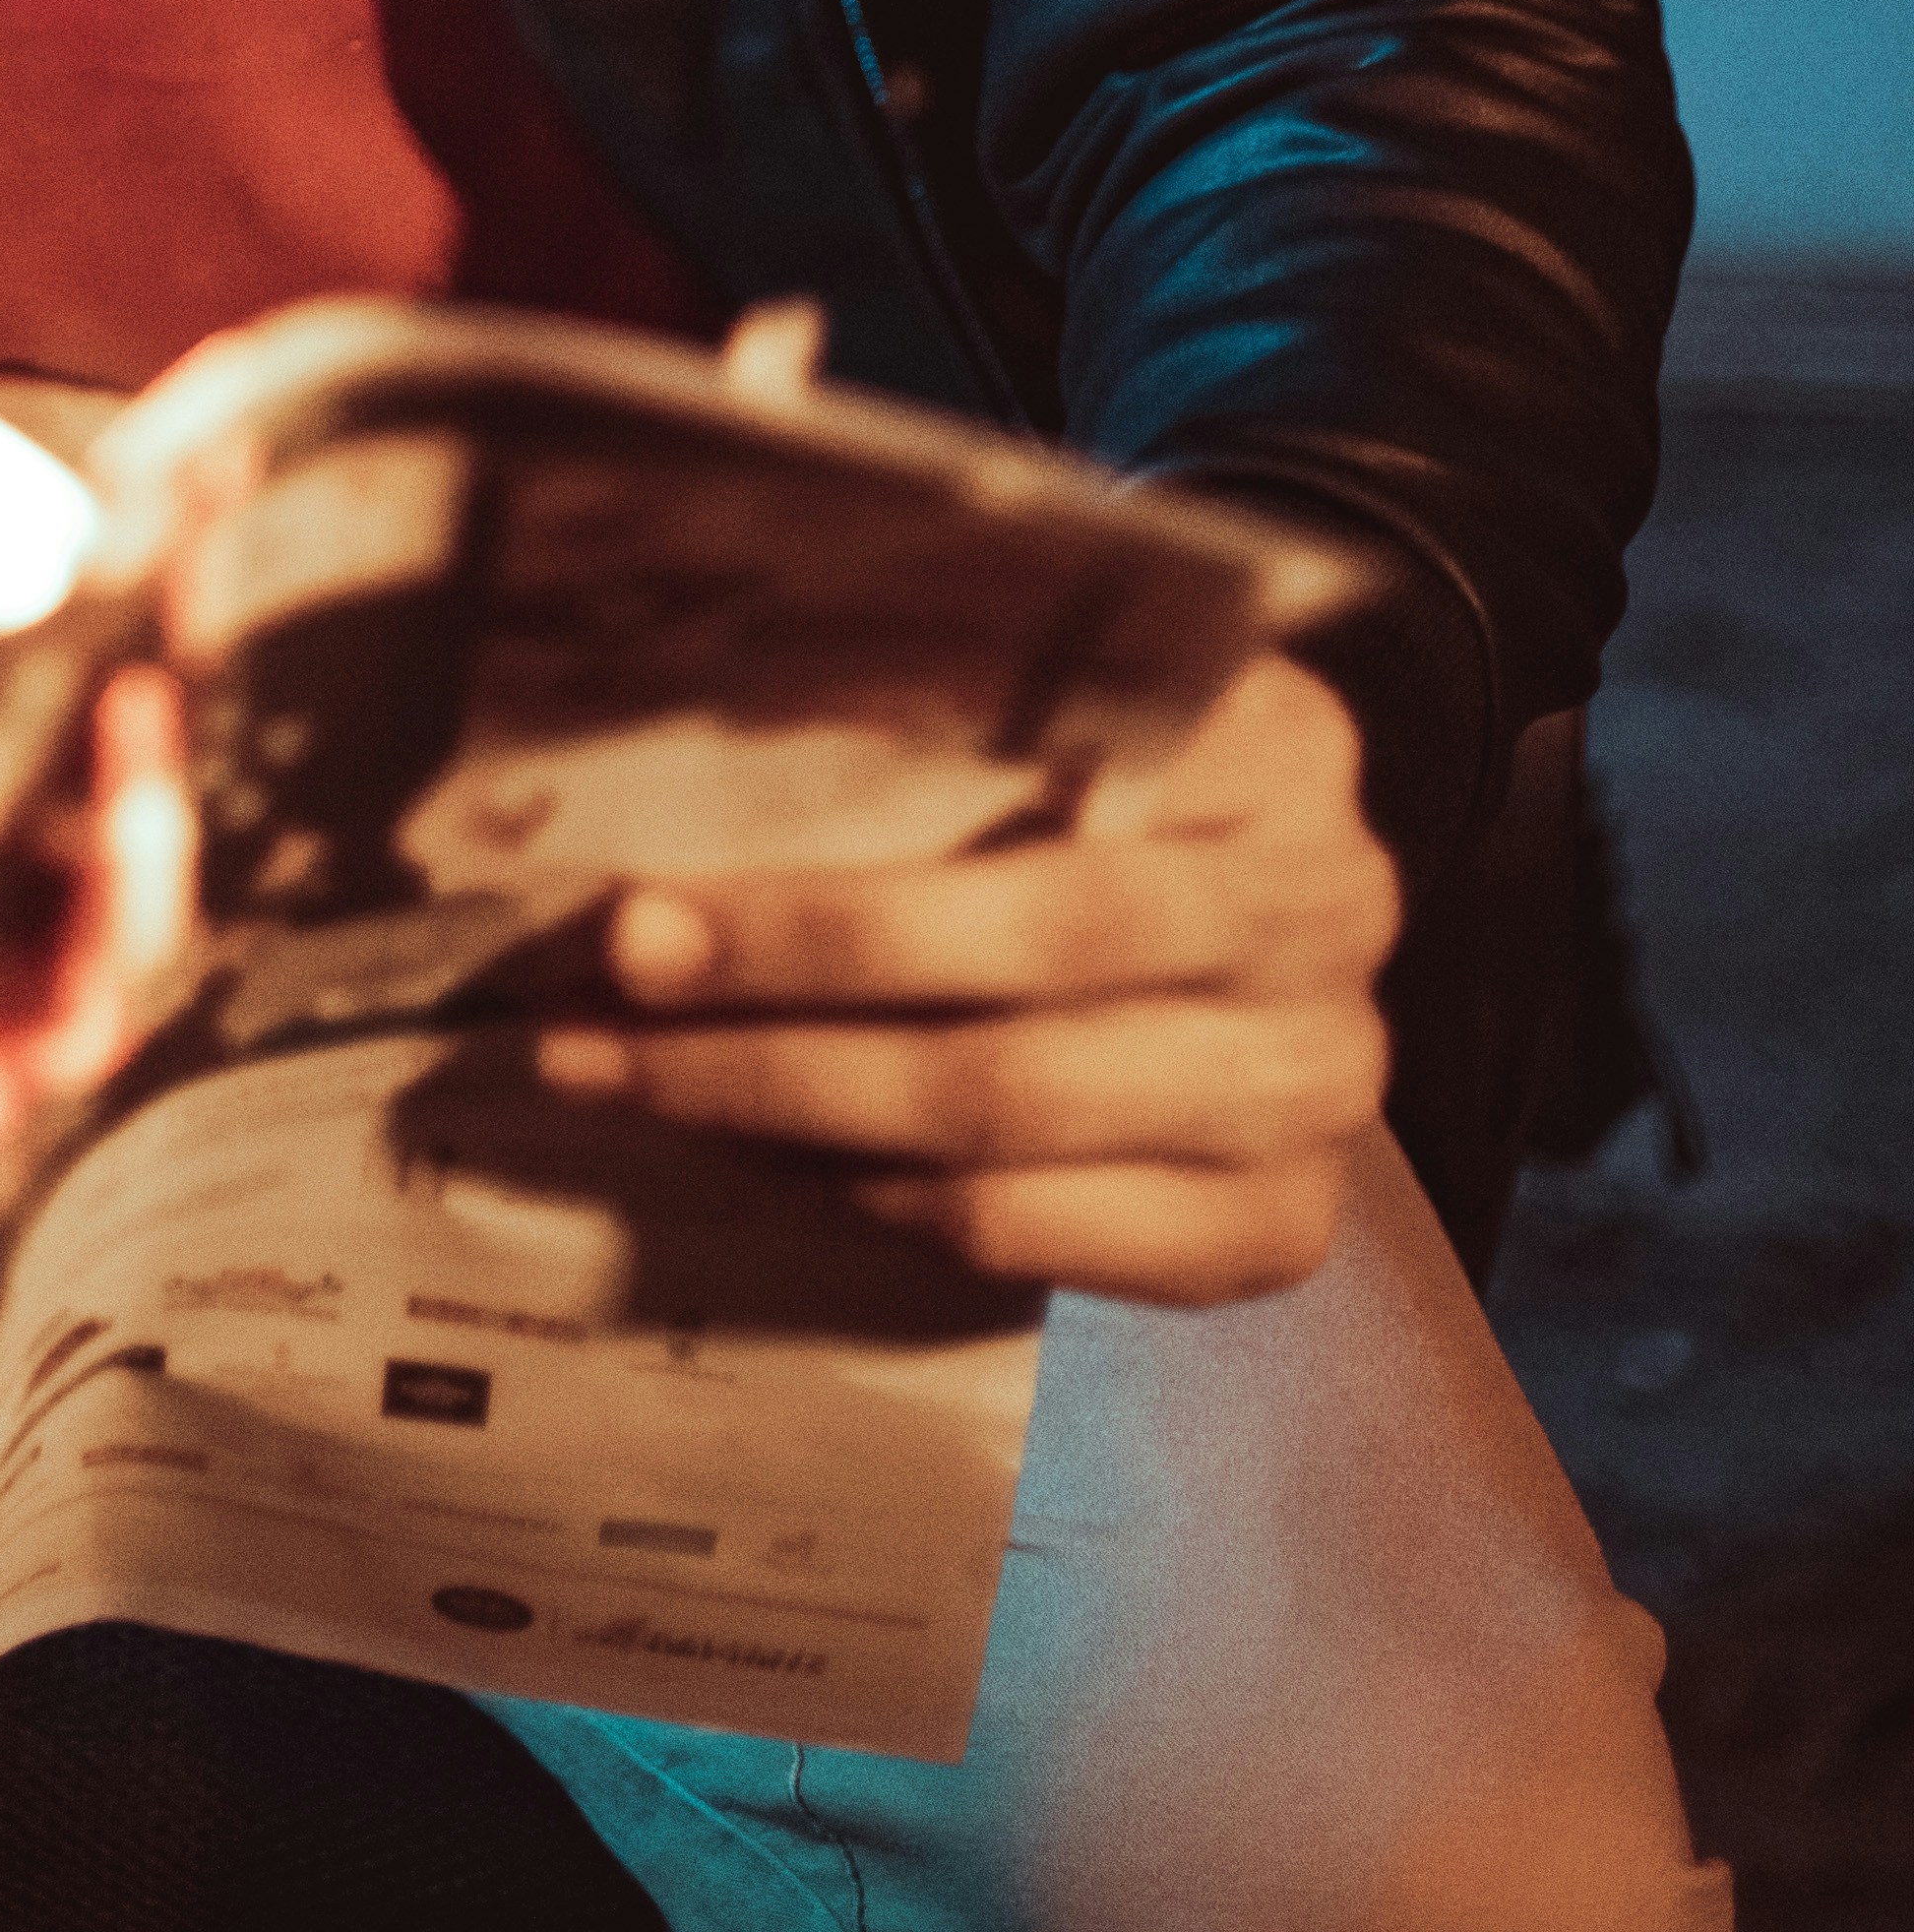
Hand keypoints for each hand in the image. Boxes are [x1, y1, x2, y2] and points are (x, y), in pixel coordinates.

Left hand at [529, 645, 1400, 1303]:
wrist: (1248, 932)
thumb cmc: (1109, 786)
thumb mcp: (1053, 701)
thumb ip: (914, 694)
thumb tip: (659, 716)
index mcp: (1279, 743)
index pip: (1041, 790)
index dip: (835, 850)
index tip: (643, 885)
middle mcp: (1324, 911)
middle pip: (1023, 958)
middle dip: (783, 982)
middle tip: (607, 985)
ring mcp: (1319, 1086)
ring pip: (1008, 1112)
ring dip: (786, 1101)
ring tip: (627, 1073)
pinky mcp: (1281, 1228)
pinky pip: (1037, 1236)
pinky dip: (879, 1199)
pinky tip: (760, 1152)